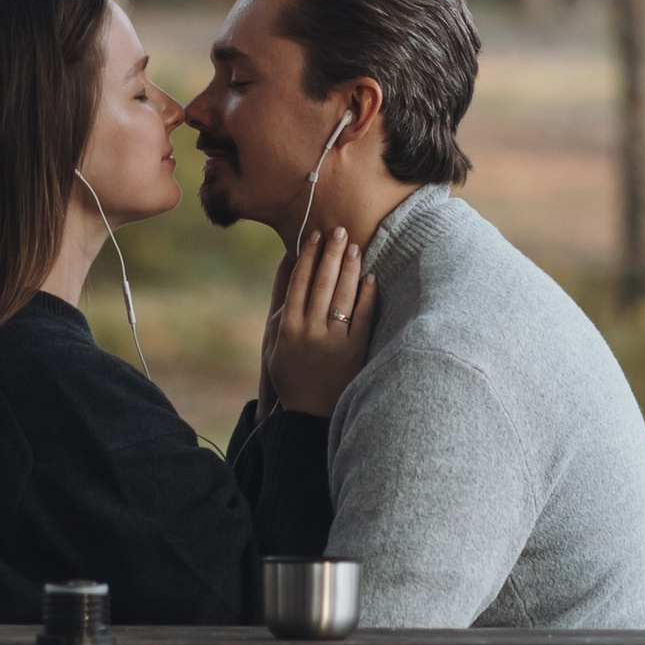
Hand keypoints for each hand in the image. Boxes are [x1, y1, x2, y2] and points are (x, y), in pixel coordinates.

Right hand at [264, 223, 377, 417]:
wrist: (310, 414)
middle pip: (322, 283)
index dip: (308, 256)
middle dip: (331, 254)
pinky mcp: (354, 352)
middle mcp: (309, 332)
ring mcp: (333, 342)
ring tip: (355, 247)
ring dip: (350, 268)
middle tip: (340, 230)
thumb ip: (279, 304)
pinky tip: (371, 277)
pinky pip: (364, 317)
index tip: (315, 235)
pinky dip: (368, 295)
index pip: (298, 283)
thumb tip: (286, 265)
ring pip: (343, 296)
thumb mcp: (273, 342)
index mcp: (287, 328)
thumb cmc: (290, 373)